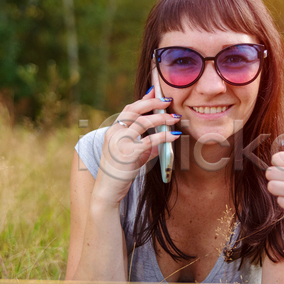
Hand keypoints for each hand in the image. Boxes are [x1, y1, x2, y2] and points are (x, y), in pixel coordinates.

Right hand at [93, 87, 180, 205]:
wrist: (107, 191)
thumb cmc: (121, 173)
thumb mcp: (133, 155)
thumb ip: (146, 144)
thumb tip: (164, 137)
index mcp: (113, 131)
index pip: (129, 109)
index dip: (144, 100)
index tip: (156, 92)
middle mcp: (114, 133)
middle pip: (135, 110)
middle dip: (154, 103)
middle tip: (169, 101)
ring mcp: (120, 142)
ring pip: (144, 122)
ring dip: (162, 118)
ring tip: (175, 119)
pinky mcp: (128, 153)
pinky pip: (150, 140)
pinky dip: (164, 136)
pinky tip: (174, 136)